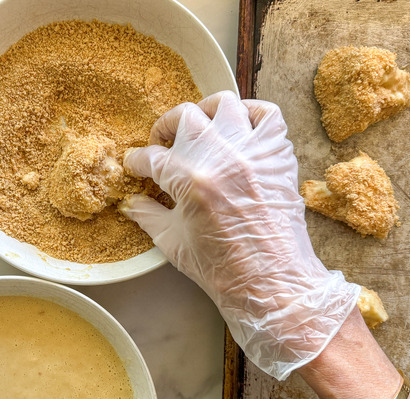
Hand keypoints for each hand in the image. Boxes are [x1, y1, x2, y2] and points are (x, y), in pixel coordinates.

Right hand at [120, 91, 359, 379]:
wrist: (272, 283)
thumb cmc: (221, 269)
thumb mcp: (171, 242)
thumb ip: (147, 215)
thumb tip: (130, 201)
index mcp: (188, 180)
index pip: (151, 157)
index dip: (137, 162)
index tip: (135, 165)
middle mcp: (220, 157)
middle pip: (183, 118)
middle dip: (165, 128)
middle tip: (163, 144)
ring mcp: (252, 152)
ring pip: (224, 104)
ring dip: (205, 112)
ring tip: (199, 127)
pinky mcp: (278, 155)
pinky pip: (267, 114)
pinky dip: (251, 113)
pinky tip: (238, 127)